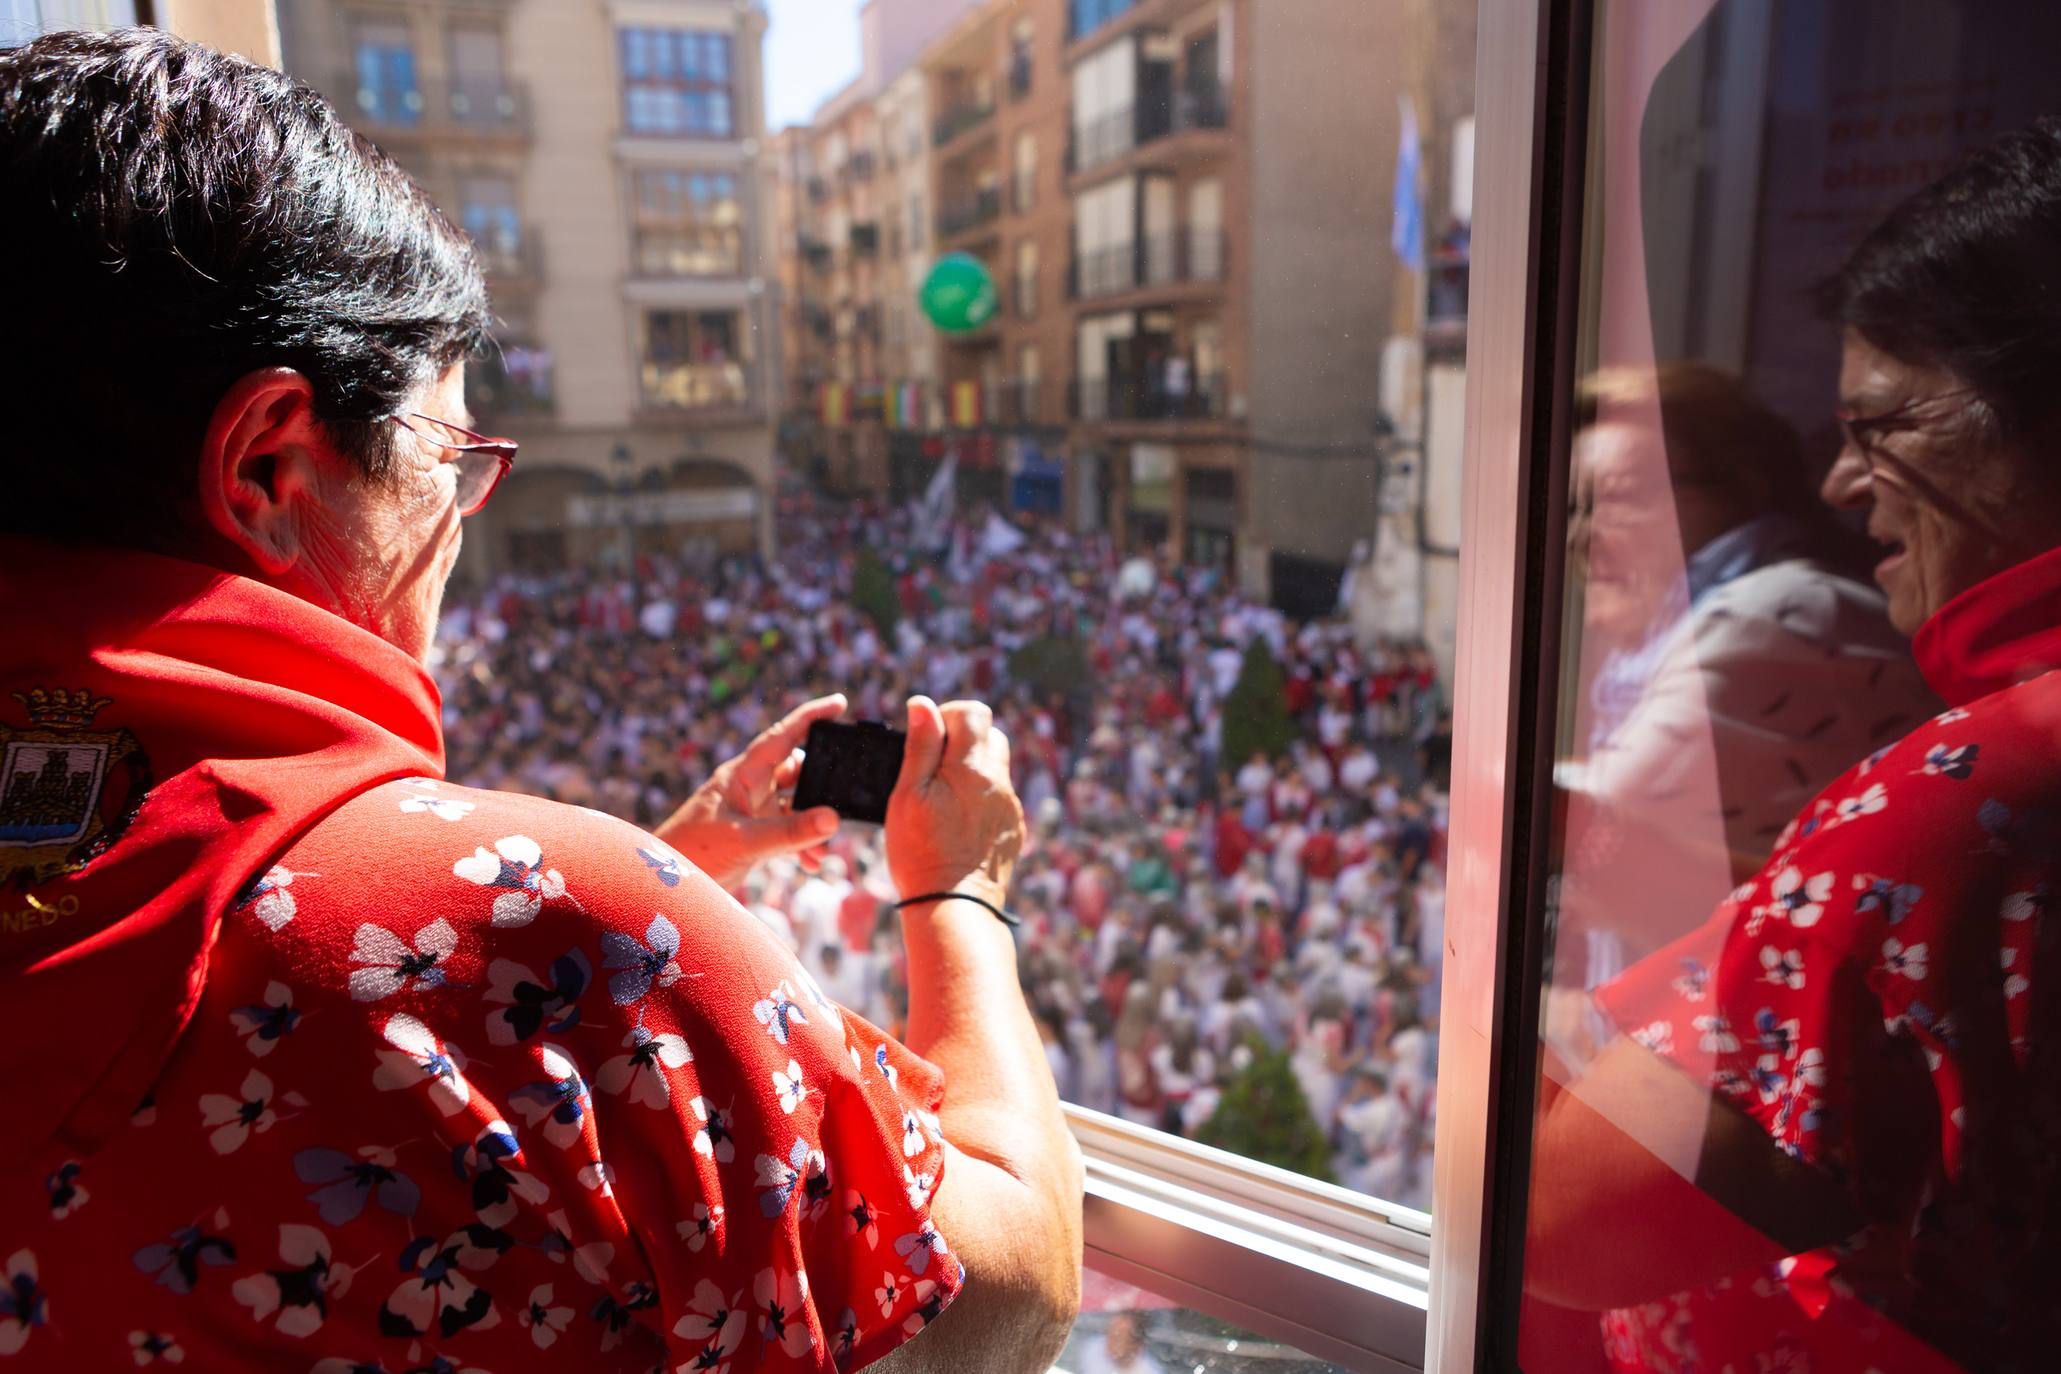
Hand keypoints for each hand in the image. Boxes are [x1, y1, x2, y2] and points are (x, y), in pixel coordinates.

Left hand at [655, 694, 846, 890]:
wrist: (663, 886)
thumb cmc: (692, 853)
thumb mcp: (745, 841)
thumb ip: (790, 833)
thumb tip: (832, 820)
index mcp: (743, 774)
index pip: (782, 736)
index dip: (810, 717)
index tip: (840, 703)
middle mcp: (750, 787)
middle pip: (797, 771)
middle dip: (821, 787)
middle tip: (841, 802)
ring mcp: (753, 811)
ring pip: (796, 805)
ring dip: (813, 824)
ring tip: (823, 848)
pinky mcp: (754, 835)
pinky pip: (789, 831)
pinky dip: (804, 844)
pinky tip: (811, 863)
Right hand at [886, 696, 1025, 904]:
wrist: (954, 907)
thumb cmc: (921, 852)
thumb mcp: (908, 794)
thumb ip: (921, 746)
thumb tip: (923, 705)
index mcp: (973, 767)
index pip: (975, 713)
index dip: (948, 716)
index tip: (928, 738)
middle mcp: (999, 783)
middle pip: (990, 737)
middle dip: (962, 742)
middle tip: (933, 768)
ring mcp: (1009, 807)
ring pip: (996, 769)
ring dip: (972, 770)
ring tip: (943, 797)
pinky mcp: (1012, 830)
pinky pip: (999, 799)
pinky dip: (980, 799)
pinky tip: (957, 823)